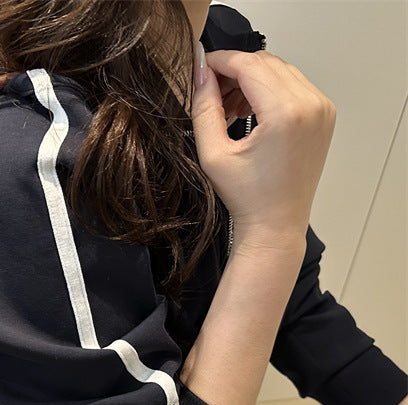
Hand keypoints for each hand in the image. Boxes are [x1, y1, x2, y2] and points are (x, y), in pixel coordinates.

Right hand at [190, 46, 336, 249]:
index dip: (222, 61)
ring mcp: (322, 108)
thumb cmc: (248, 197)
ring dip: (252, 80)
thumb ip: (205, 109)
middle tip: (212, 91)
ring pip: (280, 70)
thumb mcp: (214, 154)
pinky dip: (269, 89)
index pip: (250, 65)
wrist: (275, 224)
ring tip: (230, 107)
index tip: (202, 66)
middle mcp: (311, 105)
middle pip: (267, 63)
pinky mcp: (324, 114)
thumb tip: (201, 74)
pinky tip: (251, 111)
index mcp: (286, 114)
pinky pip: (293, 85)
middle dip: (236, 70)